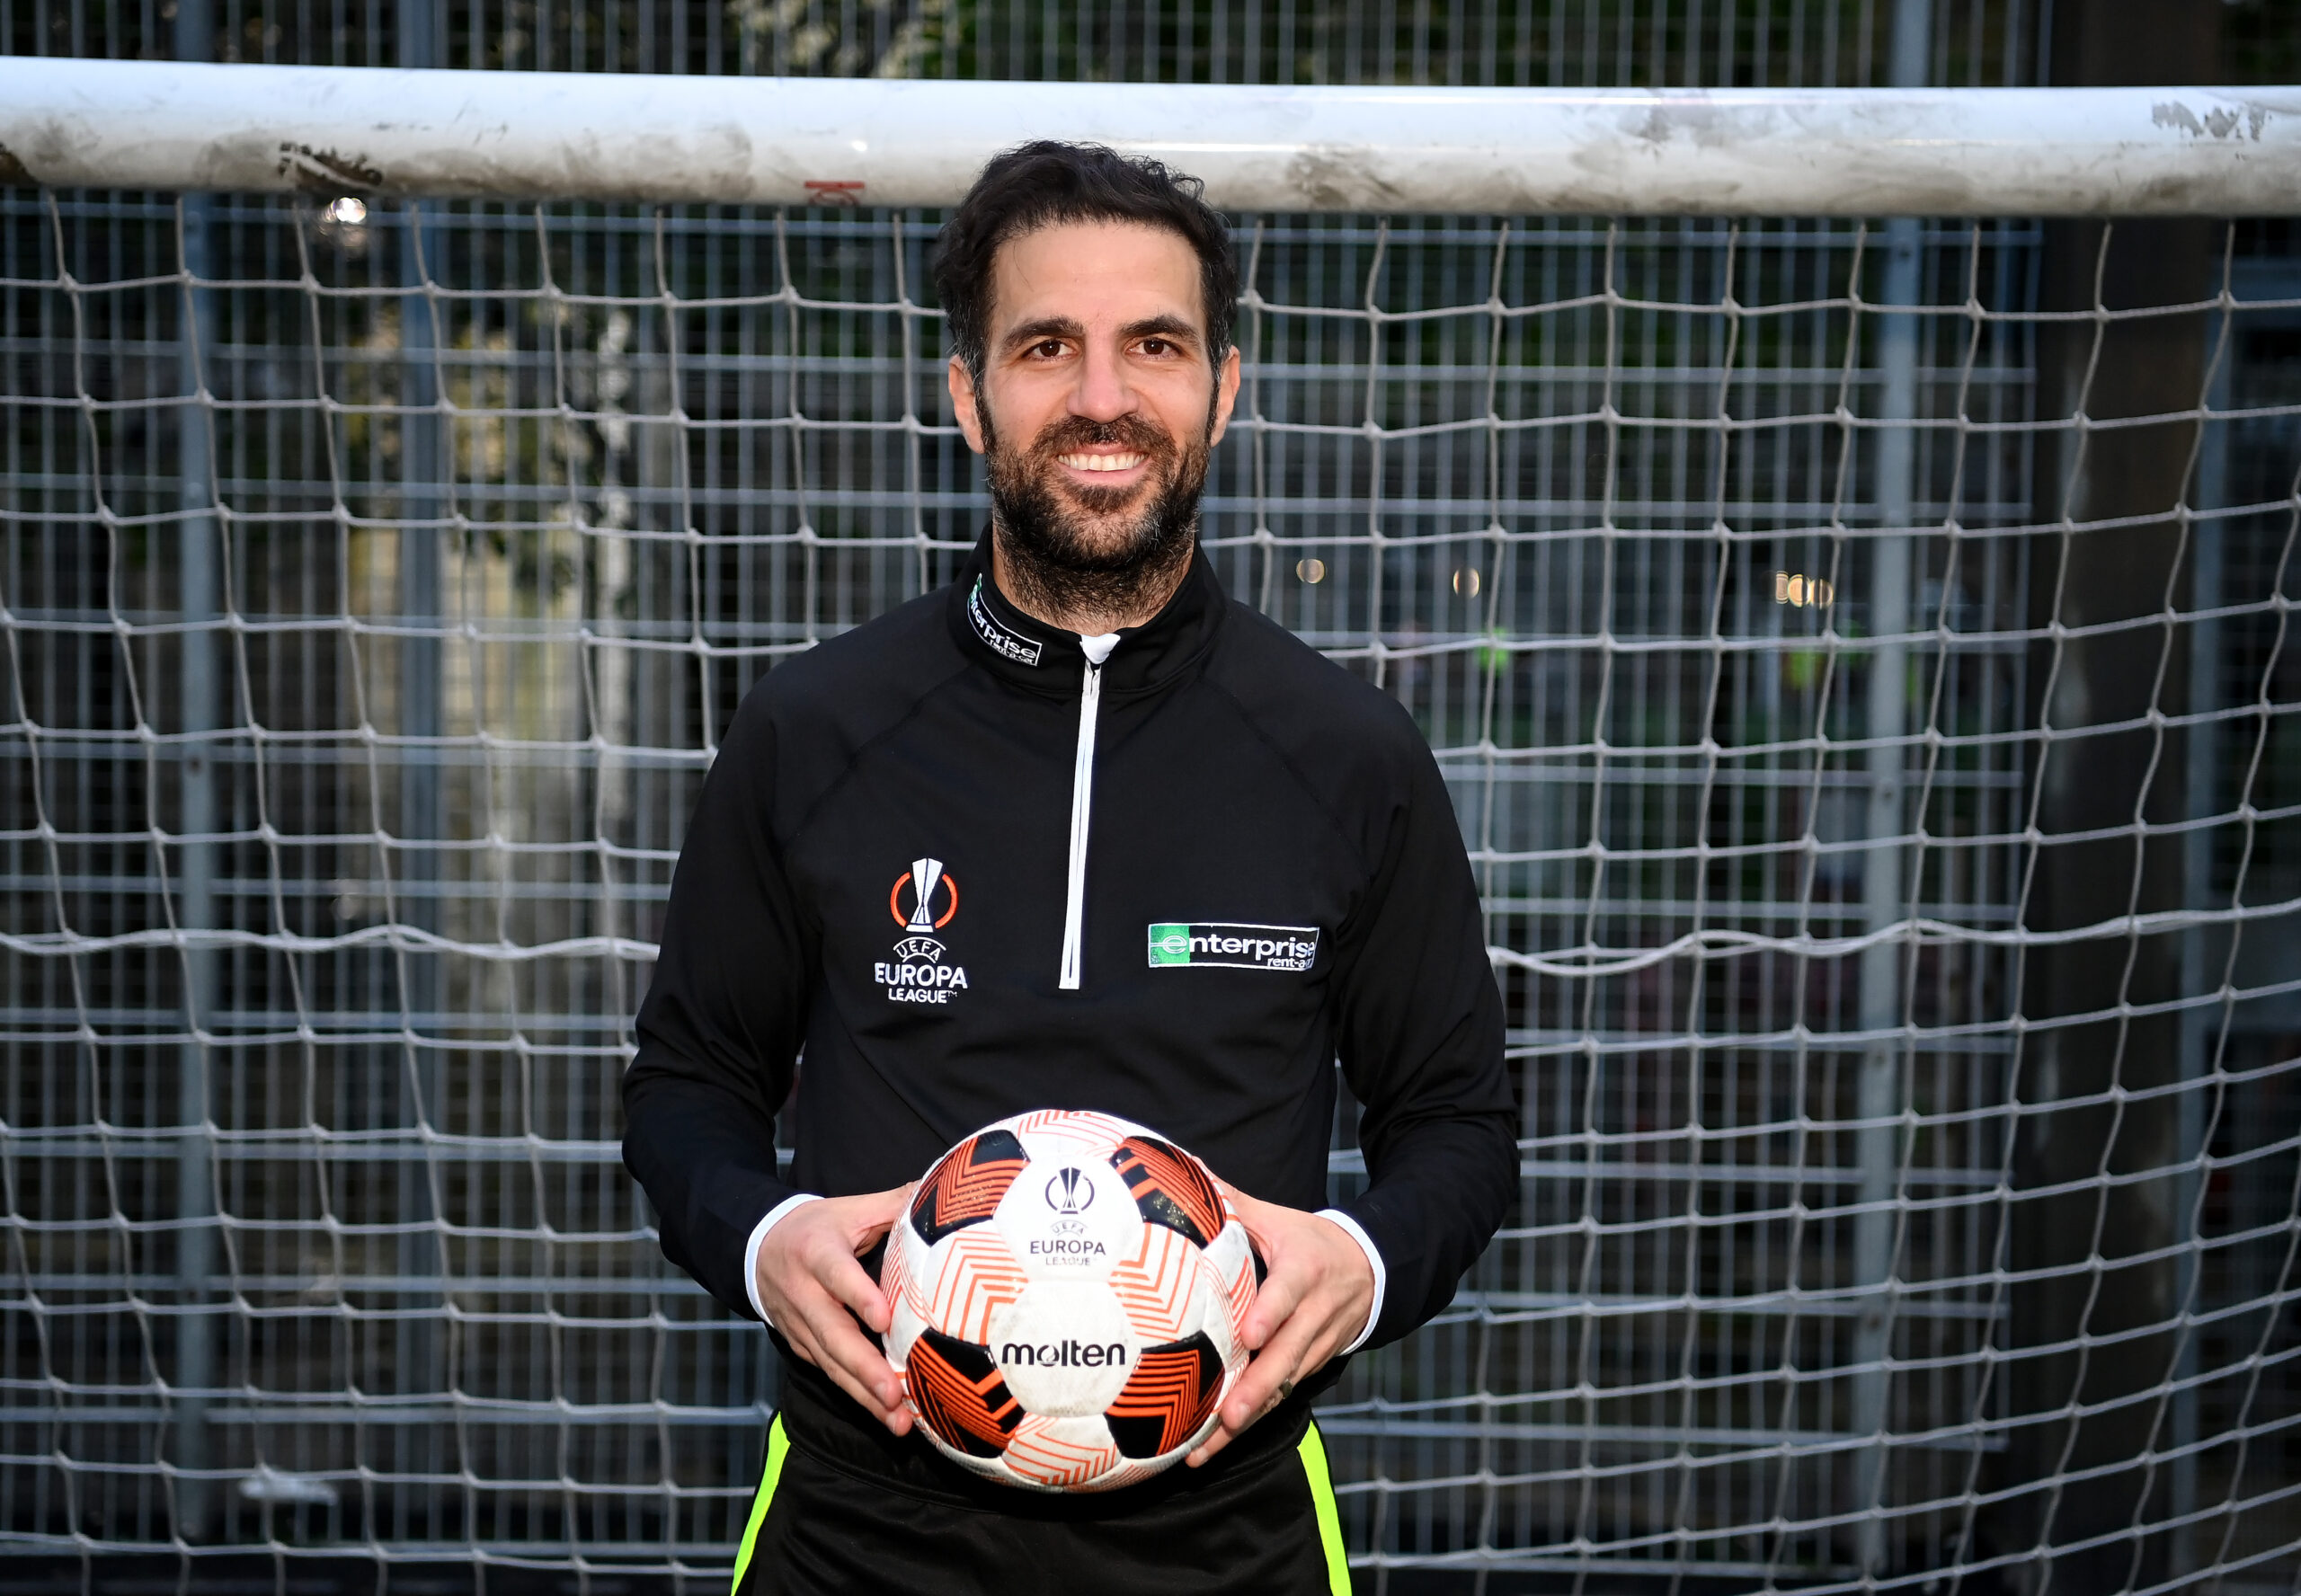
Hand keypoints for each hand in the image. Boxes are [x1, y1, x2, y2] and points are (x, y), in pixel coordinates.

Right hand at [755, 1186, 914, 1436]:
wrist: (757, 1247)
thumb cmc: (818, 1228)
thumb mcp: (850, 1209)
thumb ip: (894, 1204)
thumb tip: (941, 1193)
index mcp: (817, 1252)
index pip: (837, 1275)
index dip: (859, 1298)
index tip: (885, 1320)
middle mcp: (804, 1294)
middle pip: (832, 1334)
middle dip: (864, 1368)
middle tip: (895, 1394)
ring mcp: (800, 1326)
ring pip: (831, 1364)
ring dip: (864, 1395)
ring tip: (899, 1420)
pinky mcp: (802, 1347)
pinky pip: (830, 1374)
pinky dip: (857, 1397)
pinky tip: (887, 1416)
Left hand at [1187, 1187, 1373, 1467]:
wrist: (1372, 1269)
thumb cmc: (1309, 1242)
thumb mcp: (1277, 1218)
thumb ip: (1232, 1202)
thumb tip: (1186, 1172)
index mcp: (1304, 1271)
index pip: (1287, 1294)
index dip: (1271, 1314)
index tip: (1250, 1335)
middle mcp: (1314, 1314)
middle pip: (1287, 1355)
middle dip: (1258, 1389)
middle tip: (1228, 1416)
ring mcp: (1316, 1346)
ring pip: (1284, 1386)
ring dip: (1250, 1418)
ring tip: (1207, 1449)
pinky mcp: (1313, 1367)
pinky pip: (1282, 1396)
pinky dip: (1254, 1420)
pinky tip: (1215, 1445)